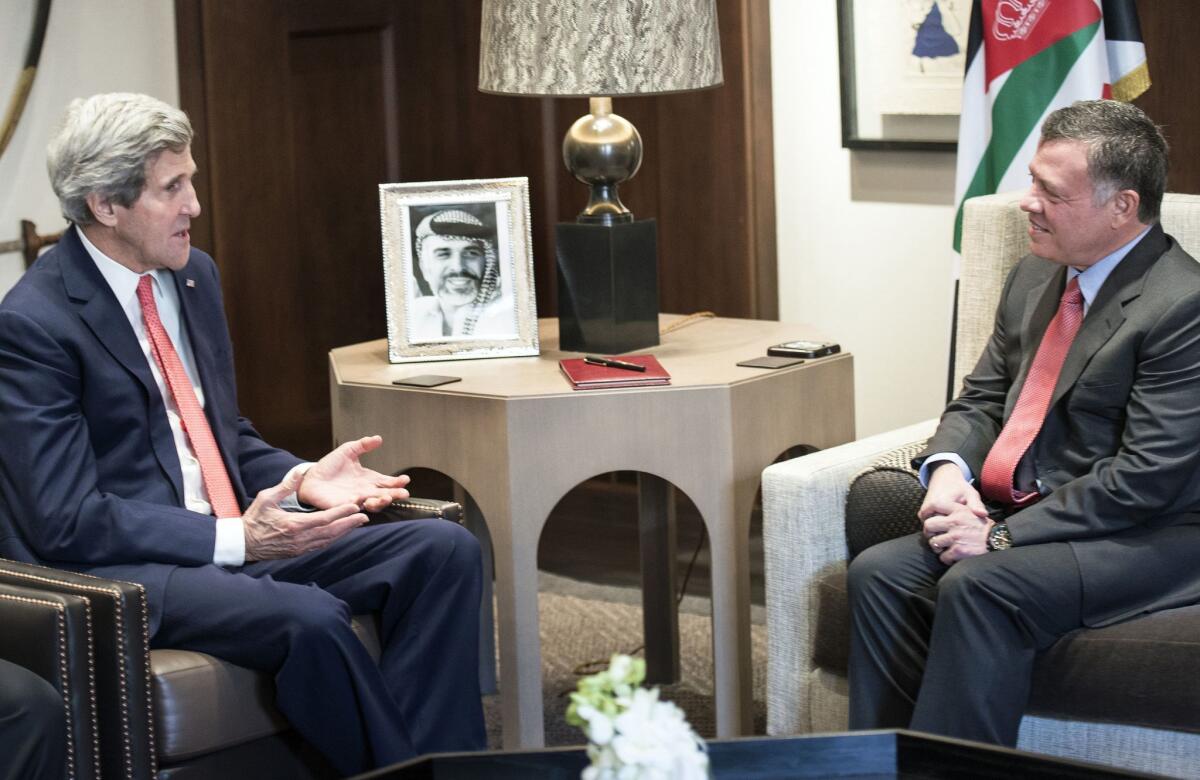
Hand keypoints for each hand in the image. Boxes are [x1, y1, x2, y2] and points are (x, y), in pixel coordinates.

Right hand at [244, 468, 366, 560]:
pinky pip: (321, 545)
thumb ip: (285, 487)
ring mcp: (300, 547)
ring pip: (328, 540)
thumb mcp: (266, 499)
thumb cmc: (253, 519)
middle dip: (349, 524)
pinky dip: (333, 538)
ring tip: (358, 523)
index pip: (324, 519)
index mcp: (294, 524)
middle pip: (331, 531)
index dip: (341, 513)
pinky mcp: (299, 552)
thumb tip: (301, 473)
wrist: (243, 544)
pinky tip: (341, 532)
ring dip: (344, 532)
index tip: (354, 506)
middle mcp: (300, 538)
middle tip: (364, 516)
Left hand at [297, 435, 410, 512]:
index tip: (405, 479)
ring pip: (373, 505)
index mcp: (368, 479)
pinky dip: (359, 506)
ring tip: (386, 498)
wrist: (310, 478)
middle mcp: (365, 491)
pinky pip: (353, 509)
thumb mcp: (348, 451)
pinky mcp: (342, 507)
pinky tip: (363, 501)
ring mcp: (355, 500)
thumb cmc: (329, 466)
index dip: (398, 483)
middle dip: (395, 495)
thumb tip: (378, 438)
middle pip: (385, 496)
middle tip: (403, 493)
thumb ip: (363, 445)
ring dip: (381, 503)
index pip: (387, 483)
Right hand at [920, 461, 990, 563]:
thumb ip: (976, 505)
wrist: (944, 478)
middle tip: (959, 542)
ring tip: (954, 538)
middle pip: (936, 531)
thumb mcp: (970, 494)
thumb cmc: (959, 487)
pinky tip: (948, 531)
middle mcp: (928, 509)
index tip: (965, 539)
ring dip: (941, 534)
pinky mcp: (923, 514)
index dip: (955, 535)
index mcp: (939, 504)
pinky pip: (929, 527)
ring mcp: (924, 512)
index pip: (945, 527)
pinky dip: (938, 530)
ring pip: (931, 530)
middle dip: (947, 538)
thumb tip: (983, 515)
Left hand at [923, 506, 992, 563]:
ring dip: (938, 547)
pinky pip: (943, 557)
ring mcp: (956, 536)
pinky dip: (947, 559)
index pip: (935, 505)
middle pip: (928, 525)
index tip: (925, 517)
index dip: (927, 512)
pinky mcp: (958, 550)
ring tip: (946, 548)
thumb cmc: (984, 528)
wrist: (999, 540)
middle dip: (929, 533)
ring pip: (933, 542)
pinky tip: (954, 556)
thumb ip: (956, 512)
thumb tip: (934, 513)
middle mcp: (955, 522)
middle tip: (935, 537)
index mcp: (959, 510)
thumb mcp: (973, 512)